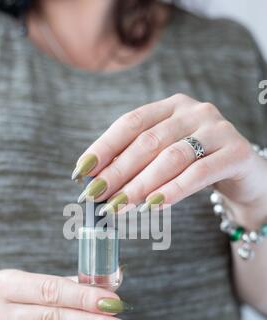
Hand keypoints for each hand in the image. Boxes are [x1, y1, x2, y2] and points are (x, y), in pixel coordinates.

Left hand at [73, 94, 265, 216]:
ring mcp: (217, 129)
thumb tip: (97, 183)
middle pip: (148, 141)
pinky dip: (173, 190)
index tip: (81, 172)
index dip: (103, 147)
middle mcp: (194, 111)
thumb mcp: (166, 158)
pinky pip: (199, 172)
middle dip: (118, 171)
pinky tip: (153, 205)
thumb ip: (138, 163)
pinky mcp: (236, 152)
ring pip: (172, 157)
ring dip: (141, 184)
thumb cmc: (197, 166)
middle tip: (97, 196)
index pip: (130, 123)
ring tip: (120, 206)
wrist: (245, 174)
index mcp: (171, 107)